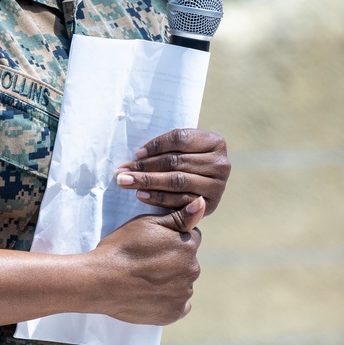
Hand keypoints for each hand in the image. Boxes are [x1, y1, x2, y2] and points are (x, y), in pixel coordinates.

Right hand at [93, 199, 204, 324]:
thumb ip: (179, 216)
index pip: (190, 239)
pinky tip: (149, 295)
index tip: (152, 245)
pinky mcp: (172, 314)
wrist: (100, 281)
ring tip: (143, 280)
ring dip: (169, 282)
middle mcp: (192, 271)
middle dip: (172, 261)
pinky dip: (167, 302)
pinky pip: (177, 306)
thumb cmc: (122, 248)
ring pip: (181, 284)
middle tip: (145, 262)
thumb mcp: (148, 223)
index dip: (170, 240)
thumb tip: (202, 202)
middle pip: (187, 263)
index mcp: (188, 246)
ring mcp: (183, 294)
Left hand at [115, 129, 229, 215]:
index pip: (180, 139)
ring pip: (176, 181)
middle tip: (122, 171)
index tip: (137, 154)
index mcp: (215, 142)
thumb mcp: (183, 150)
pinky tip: (140, 195)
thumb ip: (167, 148)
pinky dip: (158, 198)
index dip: (156, 145)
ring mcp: (218, 185)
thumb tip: (137, 155)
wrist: (203, 189)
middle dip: (145, 166)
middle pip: (176, 162)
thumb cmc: (187, 163)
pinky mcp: (211, 205)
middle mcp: (221, 163)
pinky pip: (180, 200)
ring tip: (126, 182)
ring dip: (148, 181)